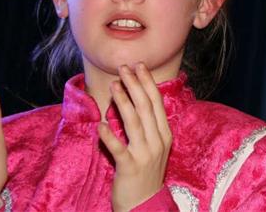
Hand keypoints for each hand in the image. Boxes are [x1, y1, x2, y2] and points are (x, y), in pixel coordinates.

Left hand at [99, 63, 172, 211]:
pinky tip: (101, 124)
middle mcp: (157, 142)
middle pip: (146, 107)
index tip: (139, 66)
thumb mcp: (152, 146)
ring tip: (114, 85)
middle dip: (135, 85)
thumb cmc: (145, 173)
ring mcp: (145, 154)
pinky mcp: (130, 167)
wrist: (144, 205)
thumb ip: (145, 126)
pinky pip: (119, 148)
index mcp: (164, 134)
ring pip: (134, 122)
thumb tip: (131, 101)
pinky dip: (110, 136)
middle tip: (124, 68)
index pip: (156, 103)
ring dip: (123, 101)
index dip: (148, 83)